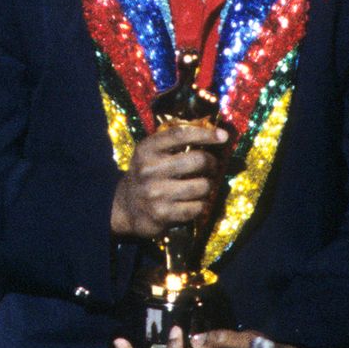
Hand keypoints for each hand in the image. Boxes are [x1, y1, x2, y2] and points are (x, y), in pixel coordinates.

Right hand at [111, 123, 227, 238]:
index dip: (205, 133)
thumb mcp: (150, 153)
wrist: (125, 207)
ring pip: (202, 186)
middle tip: (212, 166)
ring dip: (209, 186)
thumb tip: (216, 136)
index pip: (180, 134)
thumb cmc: (146, 175)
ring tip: (203, 185)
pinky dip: (202, 204)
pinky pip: (197, 207)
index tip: (223, 136)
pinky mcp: (163, 214)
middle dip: (212, 163)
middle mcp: (149, 170)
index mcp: (146, 149)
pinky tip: (196, 202)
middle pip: (197, 160)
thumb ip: (174, 143)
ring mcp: (156, 193)